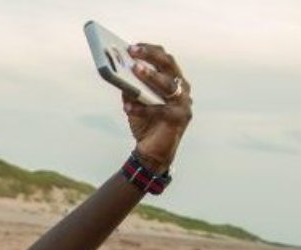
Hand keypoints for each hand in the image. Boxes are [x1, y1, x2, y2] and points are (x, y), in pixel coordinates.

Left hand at [123, 43, 192, 172]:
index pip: (165, 58)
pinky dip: (142, 108)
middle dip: (150, 56)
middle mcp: (182, 88)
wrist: (152, 151)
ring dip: (150, 76)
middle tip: (132, 51)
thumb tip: (116, 68)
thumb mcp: (134, 100)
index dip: (150, 50)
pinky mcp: (180, 118)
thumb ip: (130, 85)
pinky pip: (159, 109)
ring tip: (134, 69)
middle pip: (169, 65)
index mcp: (173, 80)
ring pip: (168, 85)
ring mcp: (184, 103)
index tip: (132, 46)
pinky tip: (127, 106)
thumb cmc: (144, 122)